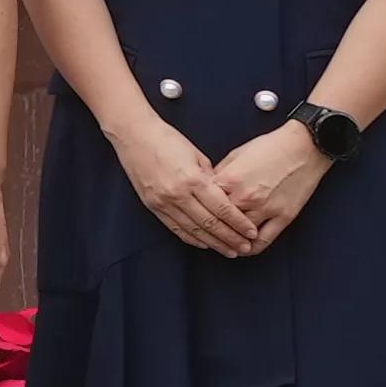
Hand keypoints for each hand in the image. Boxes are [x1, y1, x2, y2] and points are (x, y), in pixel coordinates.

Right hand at [114, 114, 262, 256]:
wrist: (133, 135)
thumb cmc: (166, 139)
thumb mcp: (196, 155)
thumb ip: (211, 178)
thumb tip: (223, 196)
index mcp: (193, 179)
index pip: (222, 208)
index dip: (239, 223)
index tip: (251, 232)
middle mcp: (178, 194)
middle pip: (210, 223)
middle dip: (231, 238)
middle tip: (246, 247)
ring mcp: (163, 202)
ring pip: (194, 230)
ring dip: (214, 243)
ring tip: (230, 251)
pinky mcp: (153, 206)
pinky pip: (175, 228)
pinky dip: (192, 238)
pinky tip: (205, 244)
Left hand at [201, 123, 330, 249]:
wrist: (303, 147)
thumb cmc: (268, 147)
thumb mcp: (235, 155)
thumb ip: (220, 175)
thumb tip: (207, 190)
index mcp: (229, 180)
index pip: (204, 203)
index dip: (199, 209)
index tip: (195, 216)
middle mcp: (245, 198)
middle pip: (220, 222)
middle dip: (211, 229)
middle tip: (206, 235)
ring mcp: (265, 209)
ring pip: (240, 236)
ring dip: (230, 242)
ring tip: (224, 246)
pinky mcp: (283, 217)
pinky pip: (264, 240)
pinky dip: (252, 248)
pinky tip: (245, 249)